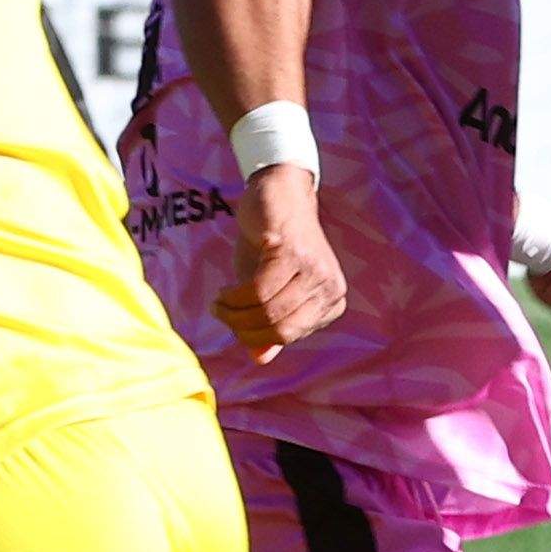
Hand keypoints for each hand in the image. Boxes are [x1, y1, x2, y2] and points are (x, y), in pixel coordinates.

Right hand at [225, 164, 344, 355]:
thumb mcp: (271, 290)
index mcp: (331, 302)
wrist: (279, 191)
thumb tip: (260, 359)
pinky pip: (257, 289)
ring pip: (267, 310)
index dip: (255, 336)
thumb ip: (270, 325)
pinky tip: (224, 291)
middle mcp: (330, 287)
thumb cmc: (273, 244)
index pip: (289, 335)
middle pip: (279, 327)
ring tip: (219, 302)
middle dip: (241, 326)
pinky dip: (234, 296)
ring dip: (233, 312)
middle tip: (220, 313)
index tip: (233, 324)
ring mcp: (314, 269)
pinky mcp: (292, 251)